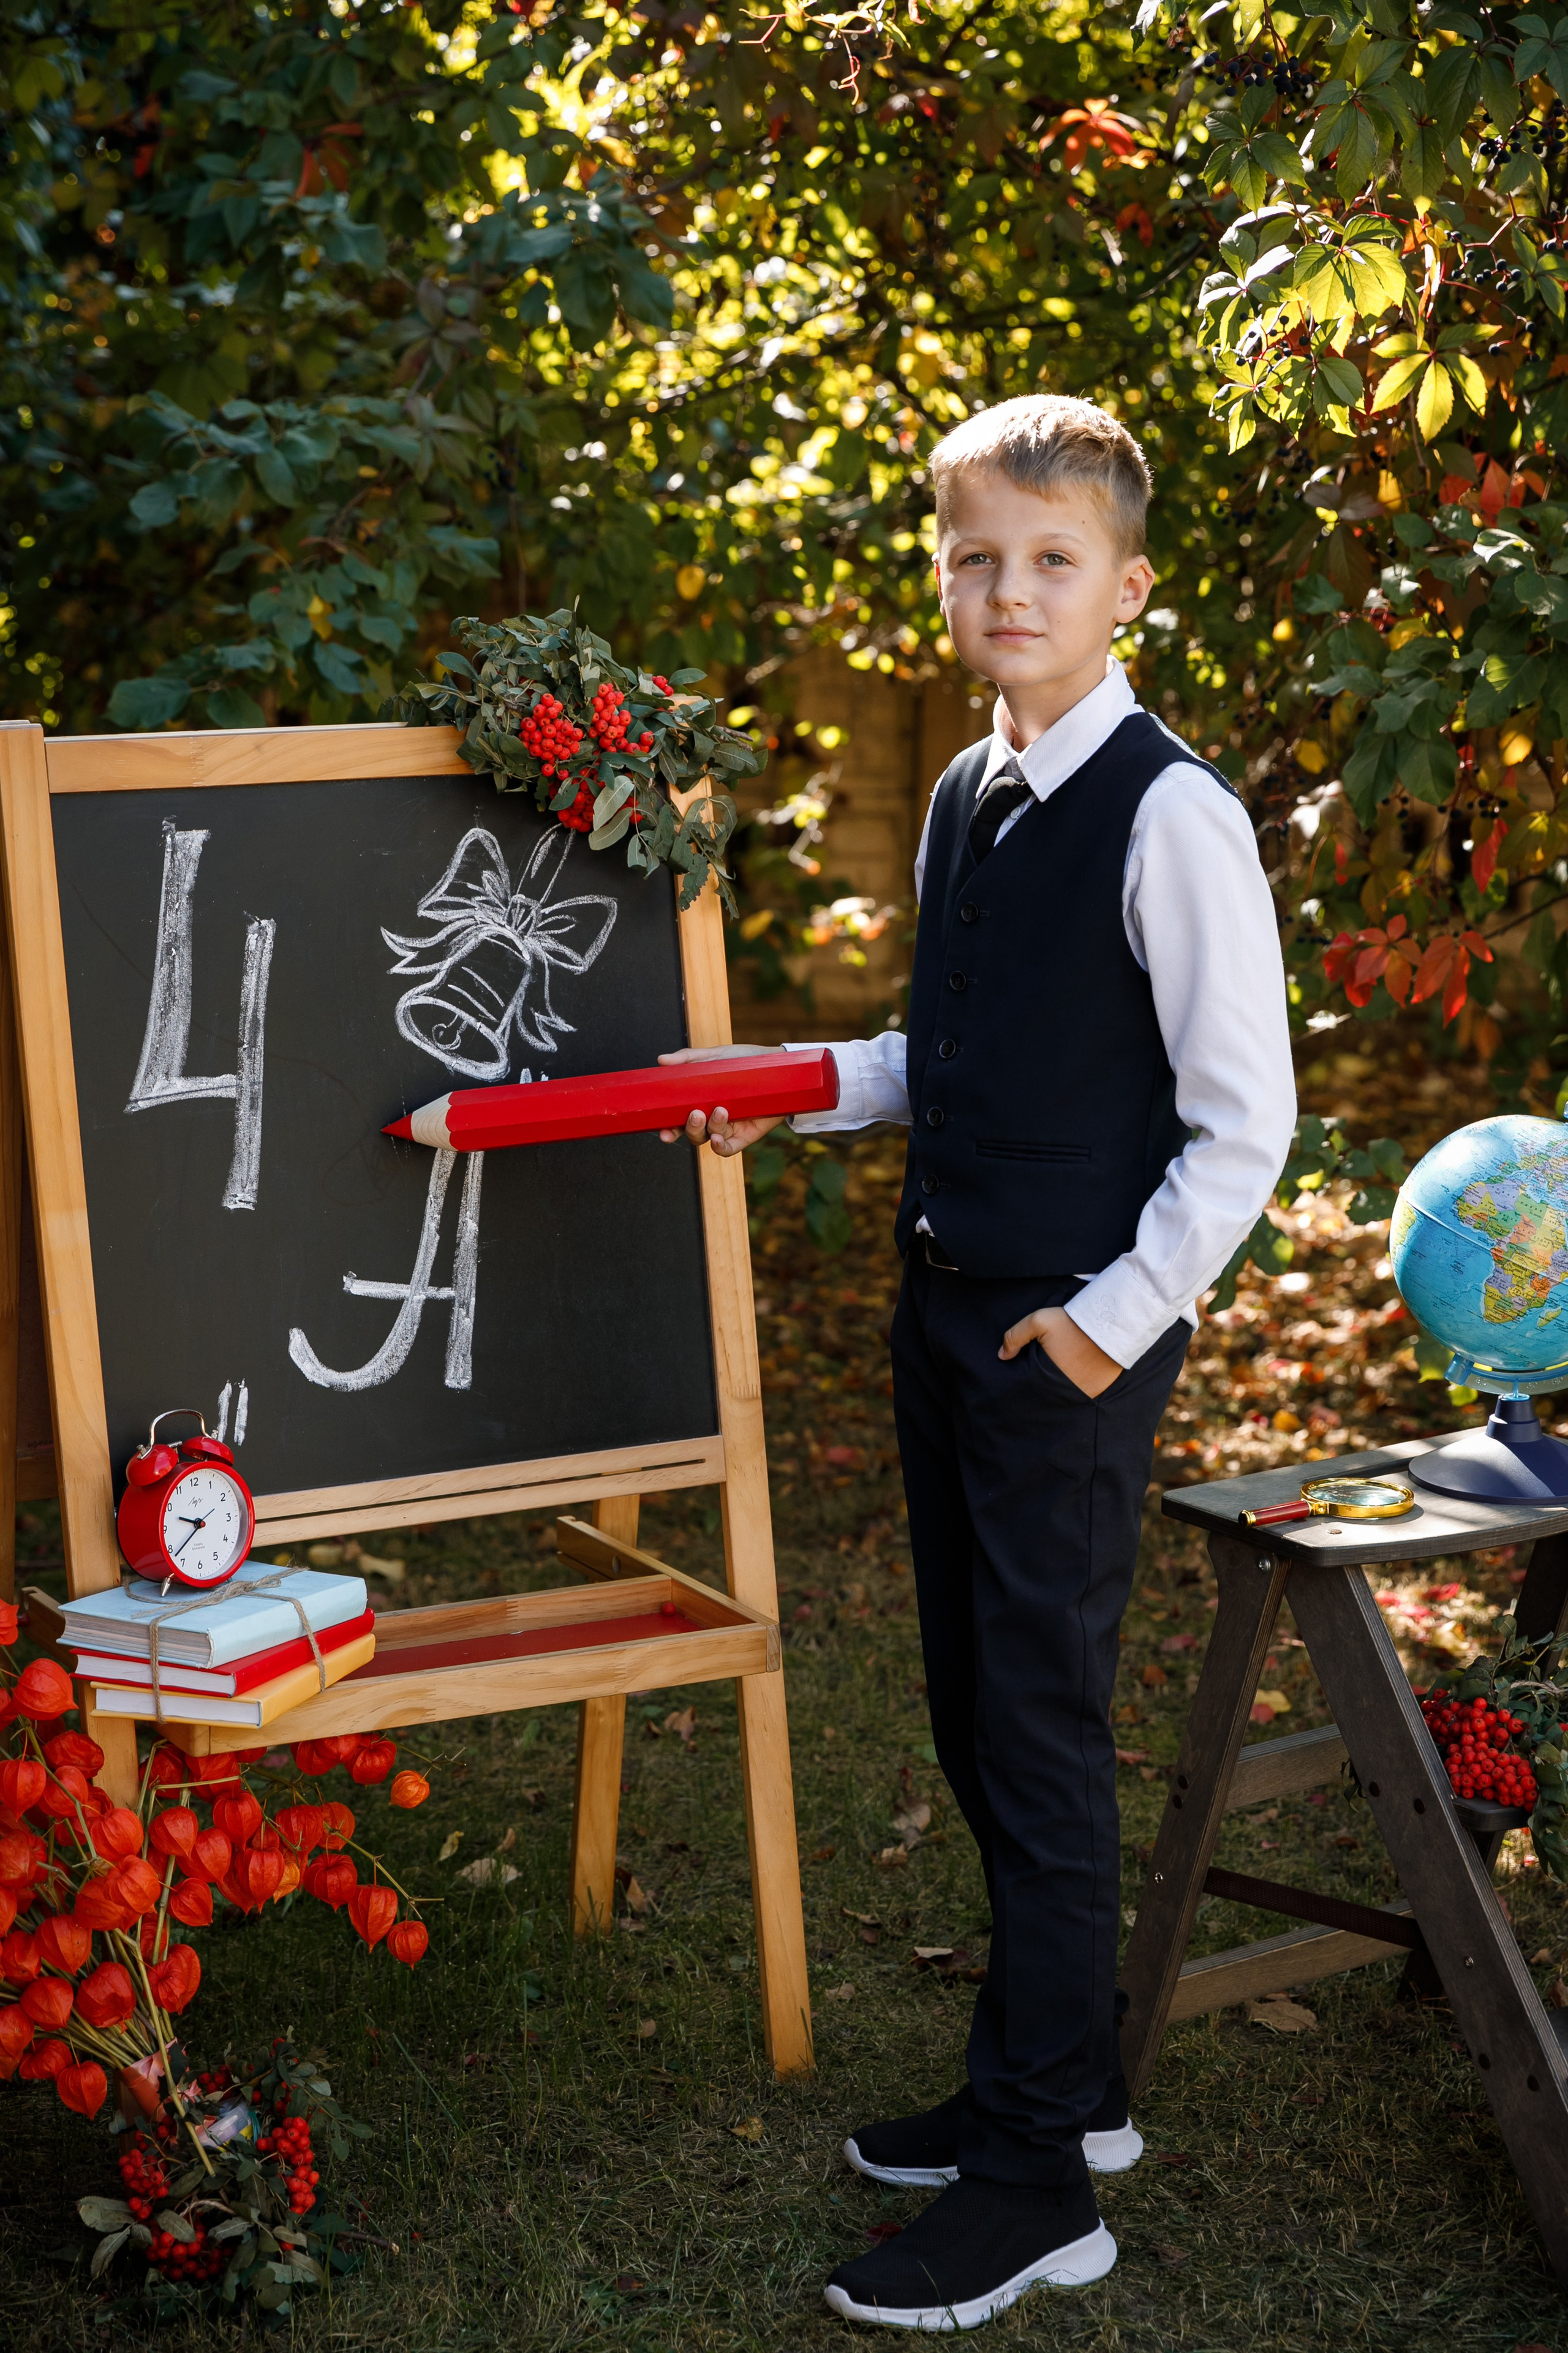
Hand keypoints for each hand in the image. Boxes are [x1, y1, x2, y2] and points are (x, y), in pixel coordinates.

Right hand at [656, 1044, 786, 1157]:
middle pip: (691, 1133)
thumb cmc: (746, 1062)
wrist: (779, 1067)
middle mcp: (712, 1117)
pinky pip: (727, 1149)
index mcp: (701, 1102)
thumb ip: (689, 1058)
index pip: (678, 1119)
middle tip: (694, 1114)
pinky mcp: (745, 1135)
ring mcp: (728, 1128)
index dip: (667, 1127)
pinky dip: (719, 1146)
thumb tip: (662, 1060)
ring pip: (707, 1139)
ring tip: (720, 1111)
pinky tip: (717, 1138)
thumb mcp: (716, 1057)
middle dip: (687, 1129)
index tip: (662, 1129)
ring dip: (708, 1129)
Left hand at [999, 1304, 1122, 1397]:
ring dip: (1061, 1386)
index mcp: (1049, 1377)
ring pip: (1065, 1394)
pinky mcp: (1099, 1390)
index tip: (1031, 1369)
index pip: (1031, 1387)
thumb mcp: (1038, 1321)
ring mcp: (1084, 1393)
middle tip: (1047, 1369)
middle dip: (1044, 1384)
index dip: (1029, 1379)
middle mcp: (1066, 1390)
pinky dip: (1079, 1385)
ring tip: (1063, 1370)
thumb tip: (1002, 1356)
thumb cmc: (1072, 1322)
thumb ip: (1015, 1336)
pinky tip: (1078, 1372)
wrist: (1112, 1322)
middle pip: (1048, 1392)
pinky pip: (1084, 1392)